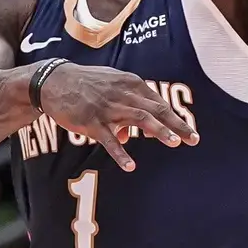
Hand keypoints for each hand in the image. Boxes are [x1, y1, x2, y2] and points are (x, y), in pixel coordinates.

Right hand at [41, 63, 198, 170]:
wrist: (53, 81)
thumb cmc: (84, 85)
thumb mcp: (109, 90)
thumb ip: (124, 110)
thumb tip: (129, 137)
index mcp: (130, 84)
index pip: (158, 102)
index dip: (174, 117)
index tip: (189, 130)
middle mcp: (123, 94)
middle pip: (156, 110)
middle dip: (177, 124)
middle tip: (193, 139)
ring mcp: (107, 108)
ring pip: (139, 119)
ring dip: (159, 131)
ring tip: (174, 143)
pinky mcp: (91, 122)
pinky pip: (108, 140)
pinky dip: (120, 153)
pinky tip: (130, 166)